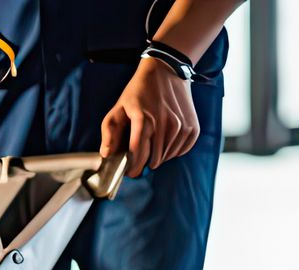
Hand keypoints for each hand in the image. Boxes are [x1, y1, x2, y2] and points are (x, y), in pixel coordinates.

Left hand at [100, 56, 199, 178]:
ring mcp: (180, 125)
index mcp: (143, 120)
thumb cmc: (138, 92)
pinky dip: (173, 151)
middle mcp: (164, 124)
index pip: (137, 156)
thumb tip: (106, 155)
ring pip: (166, 157)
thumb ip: (109, 133)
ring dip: (158, 156)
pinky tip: (166, 141)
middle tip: (138, 156)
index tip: (128, 171)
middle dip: (143, 163)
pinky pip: (181, 150)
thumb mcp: (118, 108)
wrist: (166, 70)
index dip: (131, 168)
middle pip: (153, 160)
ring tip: (152, 145)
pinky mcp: (192, 125)